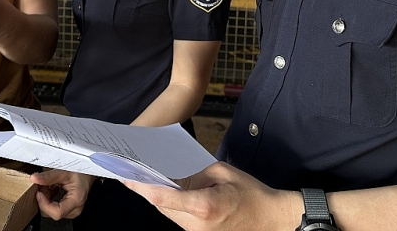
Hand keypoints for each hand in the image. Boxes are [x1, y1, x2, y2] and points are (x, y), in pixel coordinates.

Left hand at [30, 170, 95, 219]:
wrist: (88, 172)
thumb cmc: (81, 172)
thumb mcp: (64, 171)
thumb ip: (49, 176)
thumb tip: (35, 178)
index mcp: (76, 200)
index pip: (57, 212)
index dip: (45, 204)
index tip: (39, 193)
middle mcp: (75, 209)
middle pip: (52, 212)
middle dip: (44, 199)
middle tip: (43, 185)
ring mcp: (72, 211)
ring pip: (51, 211)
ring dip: (46, 198)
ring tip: (48, 185)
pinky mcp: (68, 210)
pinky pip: (53, 209)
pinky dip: (49, 199)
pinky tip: (51, 189)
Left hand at [121, 161, 297, 230]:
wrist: (271, 219)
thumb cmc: (250, 193)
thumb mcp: (222, 173)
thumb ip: (193, 174)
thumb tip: (169, 173)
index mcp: (203, 206)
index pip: (163, 197)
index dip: (142, 186)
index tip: (126, 176)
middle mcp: (196, 224)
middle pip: (161, 206)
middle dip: (145, 188)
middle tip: (128, 171)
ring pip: (167, 213)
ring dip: (156, 196)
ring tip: (142, 176)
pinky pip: (178, 218)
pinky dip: (169, 203)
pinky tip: (164, 189)